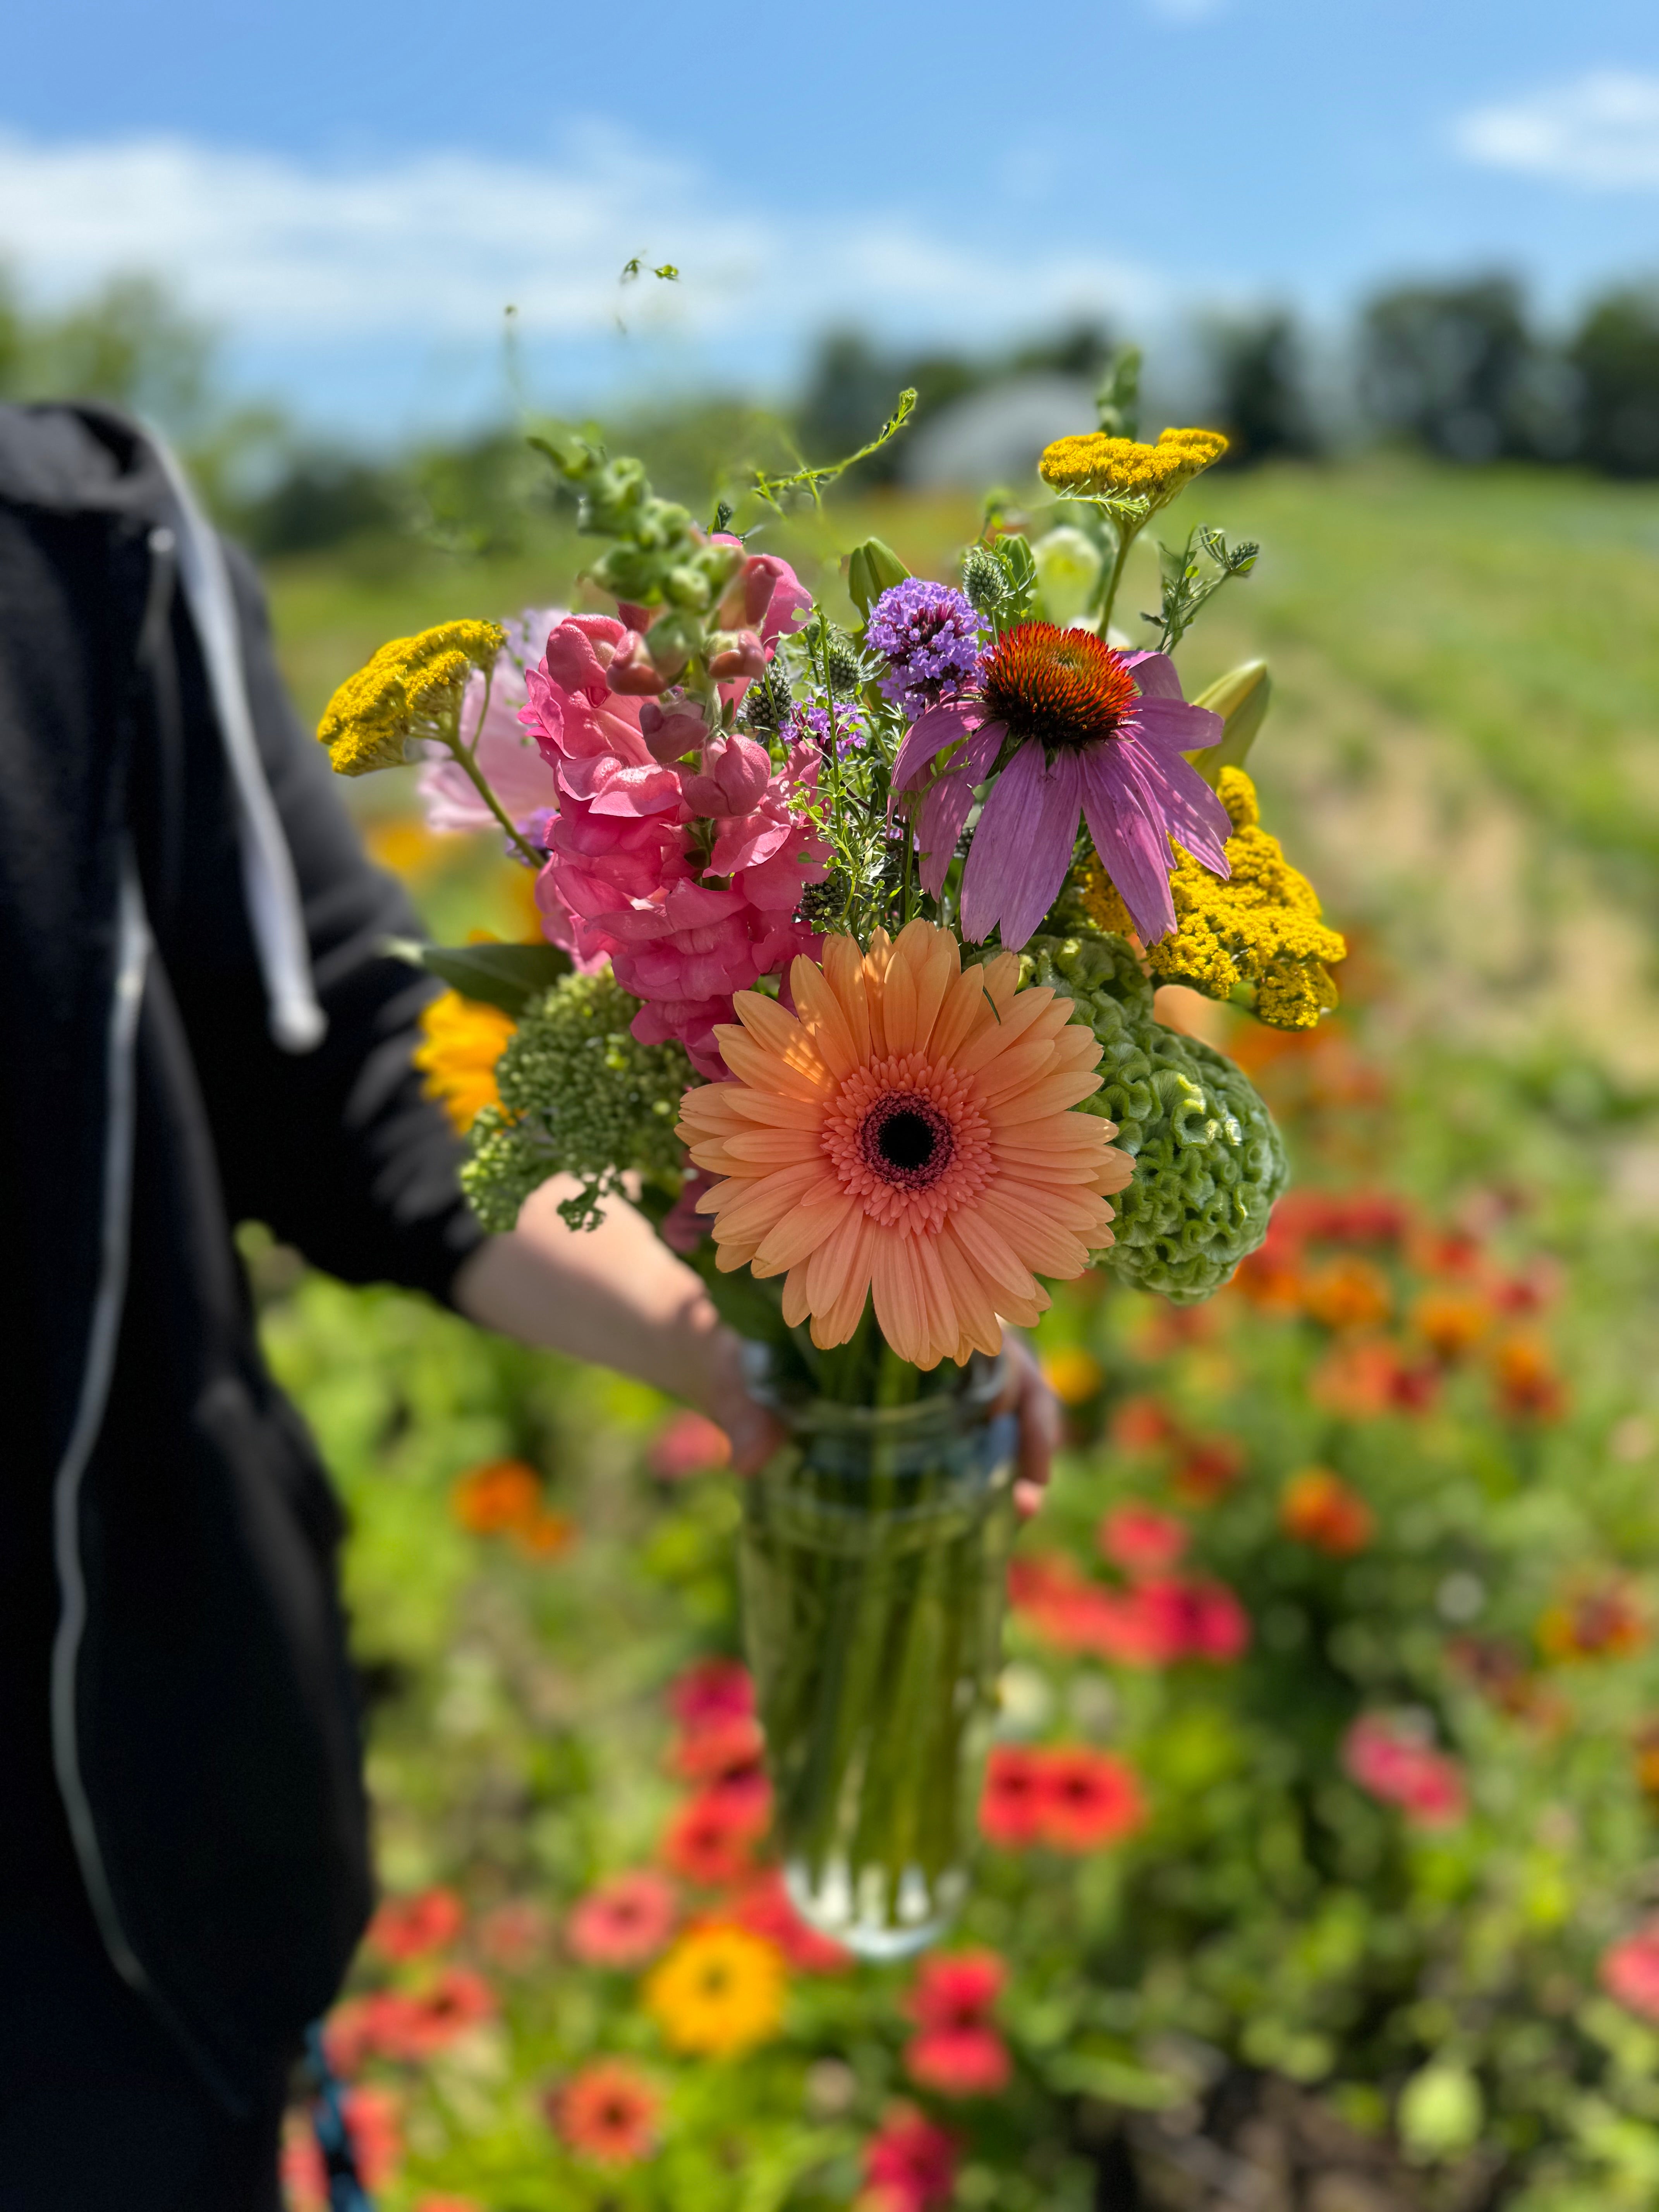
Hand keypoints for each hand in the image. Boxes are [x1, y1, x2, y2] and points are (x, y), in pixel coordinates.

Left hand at [699, 1321, 1059, 1509]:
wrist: (713, 1351)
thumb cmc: (734, 1347)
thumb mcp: (737, 1371)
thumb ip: (745, 1406)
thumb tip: (749, 1461)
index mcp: (900, 1316)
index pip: (985, 1339)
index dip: (1018, 1385)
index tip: (1020, 1425)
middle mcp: (926, 1343)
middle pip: (1010, 1379)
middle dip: (1032, 1434)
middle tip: (1029, 1499)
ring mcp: (922, 1385)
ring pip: (995, 1414)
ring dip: (1016, 1460)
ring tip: (1019, 1515)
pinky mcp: (907, 1420)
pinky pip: (962, 1442)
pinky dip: (983, 1475)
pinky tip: (986, 1518)